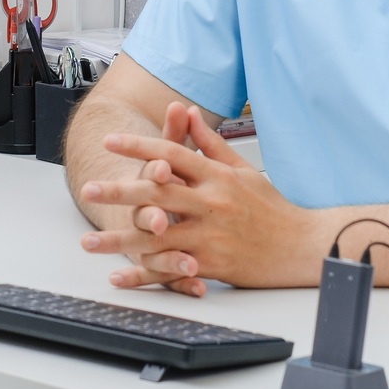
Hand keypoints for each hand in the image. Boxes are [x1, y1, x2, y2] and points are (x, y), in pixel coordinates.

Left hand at [78, 103, 322, 289]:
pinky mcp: (212, 264)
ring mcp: (211, 236)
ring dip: (120, 241)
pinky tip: (118, 276)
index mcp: (217, 177)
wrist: (301, 245)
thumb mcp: (242, 170)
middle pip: (157, 194)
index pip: (172, 153)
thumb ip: (209, 143)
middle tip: (87, 191)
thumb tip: (187, 111)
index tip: (111, 141)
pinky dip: (143, 275)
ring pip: (157, 237)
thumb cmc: (271, 207)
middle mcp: (211, 203)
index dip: (139, 146)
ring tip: (88, 241)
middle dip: (118, 192)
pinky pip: (170, 270)